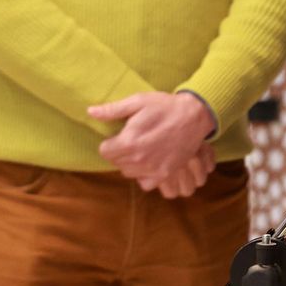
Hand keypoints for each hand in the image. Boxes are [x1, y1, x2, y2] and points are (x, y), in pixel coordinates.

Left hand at [88, 91, 214, 190]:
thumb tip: (90, 112)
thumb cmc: (166, 106)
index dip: (111, 142)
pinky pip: (145, 183)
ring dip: (132, 163)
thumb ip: (113, 110)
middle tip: (134, 139)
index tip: (121, 135)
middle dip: (120, 151)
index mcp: (129, 142)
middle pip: (116, 162)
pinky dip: (144, 175)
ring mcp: (152, 169)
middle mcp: (139, 159)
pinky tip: (150, 162)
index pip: (105, 151)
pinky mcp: (165, 174)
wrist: (195, 116)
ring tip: (143, 149)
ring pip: (129, 172)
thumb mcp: (139, 101)